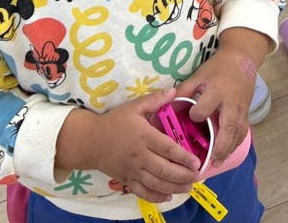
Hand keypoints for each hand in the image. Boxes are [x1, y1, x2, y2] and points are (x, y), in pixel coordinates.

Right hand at [68, 89, 200, 202]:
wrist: (90, 141)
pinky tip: (168, 196)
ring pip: (156, 183)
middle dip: (183, 176)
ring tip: (189, 187)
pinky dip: (156, 197)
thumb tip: (174, 91)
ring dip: (174, 187)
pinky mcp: (126, 180)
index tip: (196, 162)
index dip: (183, 157)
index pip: (168, 149)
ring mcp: (133, 171)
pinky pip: (142, 192)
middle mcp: (140, 156)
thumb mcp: (134, 107)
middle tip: (197, 176)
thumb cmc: (114, 122)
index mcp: (144, 137)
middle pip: (165, 170)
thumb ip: (154, 100)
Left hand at [183, 29, 267, 164]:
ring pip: (237, 132)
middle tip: (210, 161)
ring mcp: (241, 108)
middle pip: (227, 127)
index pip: (204, 109)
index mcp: (216, 91)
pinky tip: (228, 153)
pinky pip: (243, 131)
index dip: (196, 115)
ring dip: (229, 149)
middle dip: (220, 146)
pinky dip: (236, 144)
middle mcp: (230, 102)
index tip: (191, 117)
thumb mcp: (199, 74)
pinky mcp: (246, 112)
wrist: (242, 59)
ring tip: (218, 163)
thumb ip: (185, 90)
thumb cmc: (217, 67)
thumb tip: (168, 104)